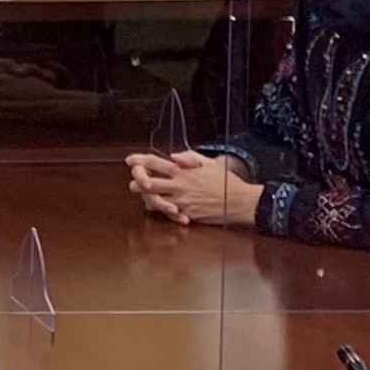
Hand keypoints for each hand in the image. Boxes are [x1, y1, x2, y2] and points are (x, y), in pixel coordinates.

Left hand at [126, 149, 257, 230]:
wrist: (240, 202)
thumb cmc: (225, 181)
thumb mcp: (209, 163)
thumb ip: (189, 157)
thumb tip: (173, 155)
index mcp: (182, 171)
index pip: (154, 163)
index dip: (139, 160)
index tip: (130, 160)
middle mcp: (178, 186)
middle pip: (147, 183)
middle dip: (137, 182)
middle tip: (135, 182)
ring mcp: (181, 201)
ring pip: (153, 201)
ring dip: (147, 198)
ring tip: (146, 196)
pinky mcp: (186, 214)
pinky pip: (168, 214)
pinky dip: (164, 211)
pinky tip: (163, 208)